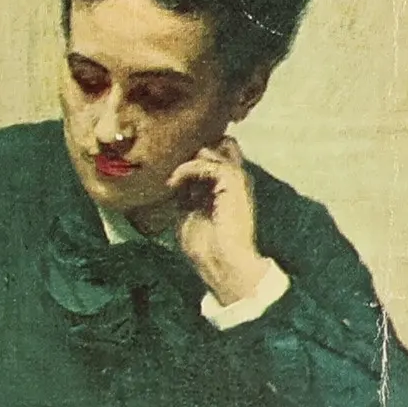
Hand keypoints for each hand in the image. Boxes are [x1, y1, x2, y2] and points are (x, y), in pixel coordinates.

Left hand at [169, 135, 270, 304]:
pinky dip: (186, 169)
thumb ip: (185, 193)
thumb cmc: (206, 247)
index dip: (192, 158)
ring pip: (211, 149)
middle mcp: (234, 179)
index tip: (171, 174)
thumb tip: (173, 178)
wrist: (222, 263)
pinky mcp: (233, 180)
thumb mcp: (188, 213)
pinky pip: (206, 162)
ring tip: (172, 180)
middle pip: (219, 144)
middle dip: (194, 151)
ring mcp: (236, 178)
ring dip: (187, 162)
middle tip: (173, 169)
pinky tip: (174, 183)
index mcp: (226, 187)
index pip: (214, 155)